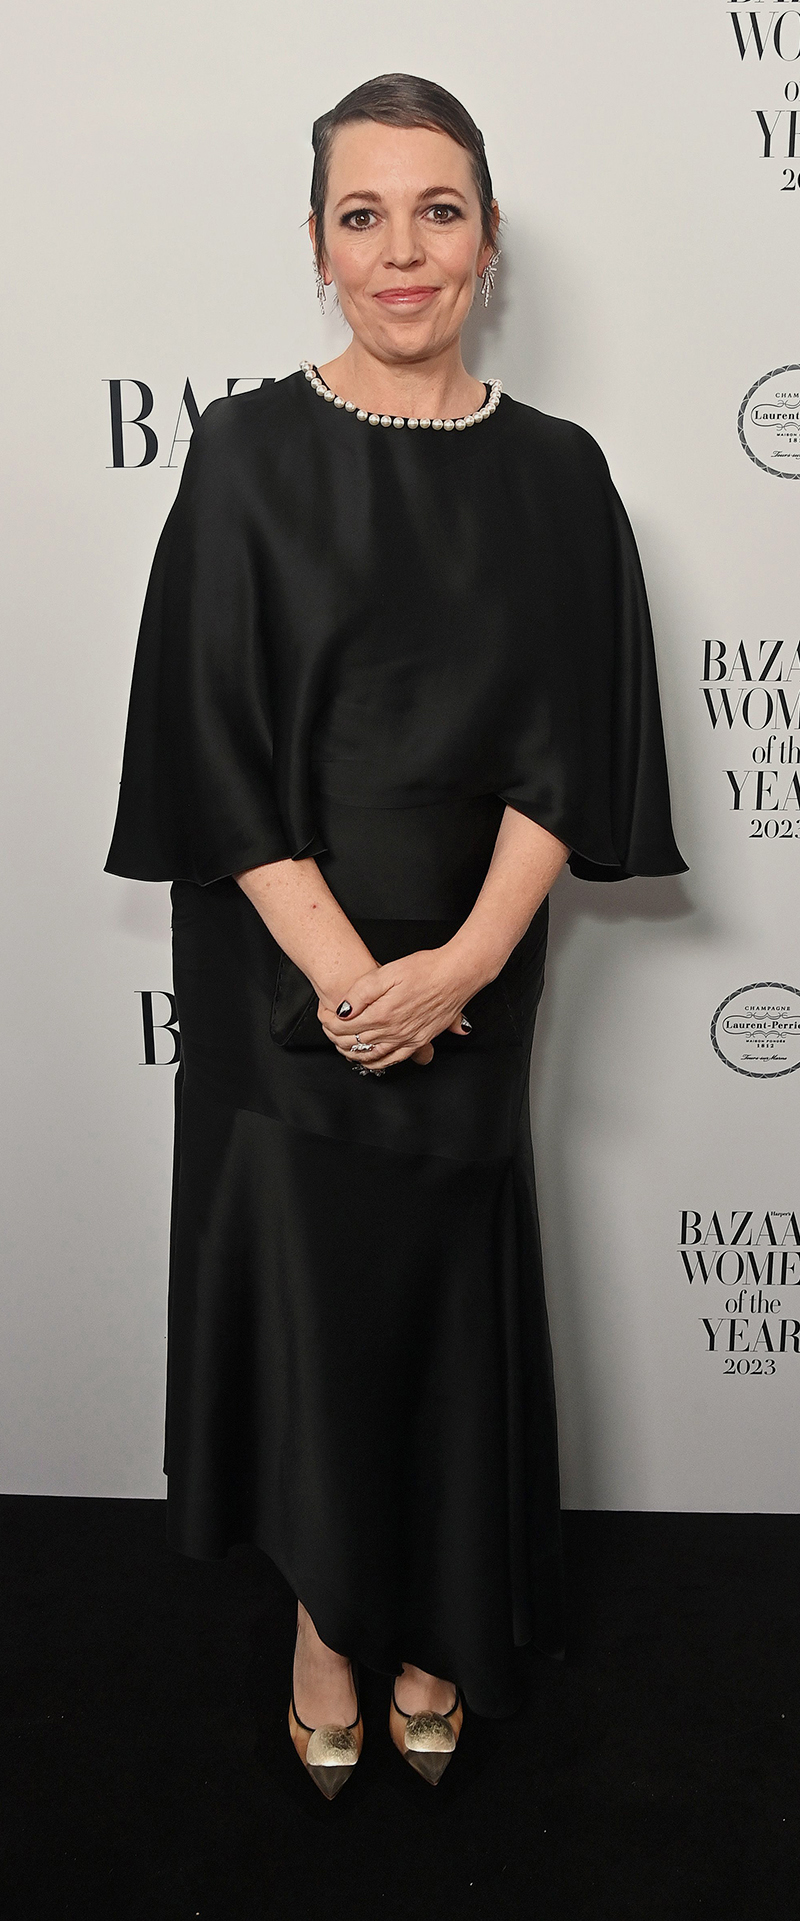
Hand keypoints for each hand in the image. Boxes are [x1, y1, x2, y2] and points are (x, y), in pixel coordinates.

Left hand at [318, 947, 472, 1070]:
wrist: (456, 975)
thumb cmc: (425, 969)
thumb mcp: (387, 972)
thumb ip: (361, 992)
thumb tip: (343, 1010)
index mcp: (383, 1013)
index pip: (346, 1027)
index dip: (330, 1023)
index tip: (324, 1017)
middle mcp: (394, 1031)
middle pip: (356, 1042)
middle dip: (337, 1037)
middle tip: (328, 1030)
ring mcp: (408, 1039)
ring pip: (372, 1055)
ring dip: (353, 1052)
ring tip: (342, 1044)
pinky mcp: (419, 1041)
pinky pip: (393, 1059)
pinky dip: (377, 1062)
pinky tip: (369, 1059)